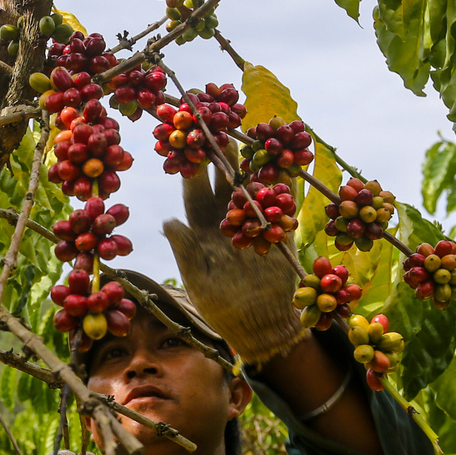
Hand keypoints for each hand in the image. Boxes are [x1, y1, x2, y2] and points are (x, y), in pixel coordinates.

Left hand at [161, 143, 306, 366]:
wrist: (261, 326)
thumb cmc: (222, 308)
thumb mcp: (199, 282)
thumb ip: (187, 251)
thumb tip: (169, 221)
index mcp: (201, 231)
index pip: (193, 194)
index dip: (191, 171)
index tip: (186, 146)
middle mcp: (226, 221)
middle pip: (223, 182)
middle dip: (222, 156)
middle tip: (220, 128)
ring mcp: (254, 224)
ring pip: (252, 186)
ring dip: (253, 163)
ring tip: (252, 136)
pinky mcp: (280, 231)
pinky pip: (282, 203)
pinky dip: (285, 183)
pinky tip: (287, 160)